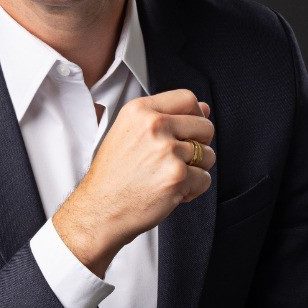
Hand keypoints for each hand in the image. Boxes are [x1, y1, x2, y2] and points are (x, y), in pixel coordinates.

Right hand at [52, 89, 215, 277]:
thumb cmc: (112, 175)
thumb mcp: (129, 133)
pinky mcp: (177, 176)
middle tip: (180, 159)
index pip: (187, 99)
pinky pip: (205, 179)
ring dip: (196, 170)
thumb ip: (166, 117)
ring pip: (208, 154)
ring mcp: (167, 150)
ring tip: (170, 176)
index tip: (192, 129)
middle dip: (200, 144)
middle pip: (204, 126)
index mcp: (139, 110)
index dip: (196, 114)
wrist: (99, 209)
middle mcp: (154, 125)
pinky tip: (171, 191)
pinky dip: (193, 190)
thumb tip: (205, 108)